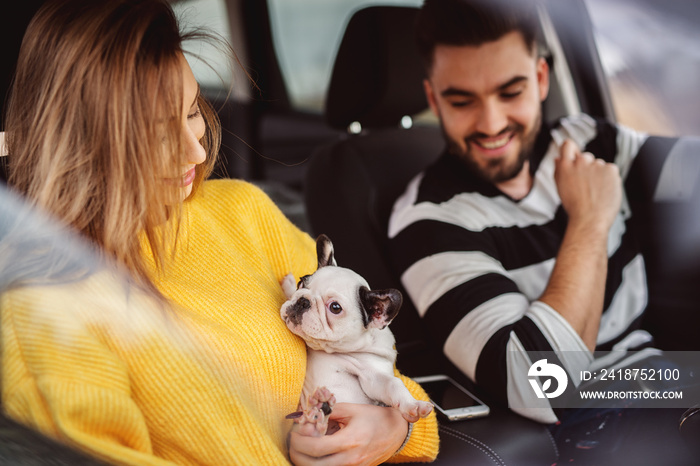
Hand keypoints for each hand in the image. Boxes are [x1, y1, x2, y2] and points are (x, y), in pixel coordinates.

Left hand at [288, 403, 407, 465]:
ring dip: (305, 462)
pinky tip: (315, 455)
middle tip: (293, 442)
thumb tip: (307, 416)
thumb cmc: (374, 418)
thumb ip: (329, 412)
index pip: (316, 448)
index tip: (294, 433)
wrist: (396, 432)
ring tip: (302, 449)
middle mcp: (351, 459)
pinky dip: (318, 465)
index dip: (299, 441)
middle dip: (296, 454)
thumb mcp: (351, 409)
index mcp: (350, 441)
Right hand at [554, 139, 621, 232]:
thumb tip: (558, 158)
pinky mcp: (611, 169)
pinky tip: (604, 191)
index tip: (573, 155)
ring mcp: (596, 164)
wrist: (590, 219)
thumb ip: (559, 170)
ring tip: (595, 192)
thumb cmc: (574, 206)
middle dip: (586, 167)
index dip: (571, 149)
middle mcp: (580, 161)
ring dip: (598, 174)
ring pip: (598, 165)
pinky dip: (609, 179)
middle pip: (585, 157)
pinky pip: (610, 170)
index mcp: (565, 165)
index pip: (567, 145)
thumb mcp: (560, 187)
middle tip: (586, 186)